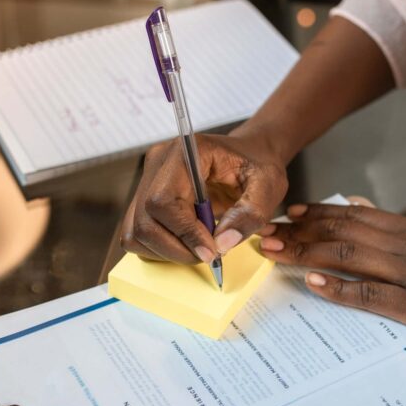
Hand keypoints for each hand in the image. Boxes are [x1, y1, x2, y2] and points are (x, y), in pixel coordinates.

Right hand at [120, 131, 287, 264]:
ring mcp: (148, 179)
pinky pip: (137, 233)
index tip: (211, 250)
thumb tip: (222, 244)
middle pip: (145, 219)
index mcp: (187, 152)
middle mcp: (159, 163)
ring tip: (200, 246)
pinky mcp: (145, 197)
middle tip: (210, 253)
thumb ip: (249, 214)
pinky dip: (159, 248)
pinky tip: (186, 242)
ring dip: (167, 251)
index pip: (164, 199)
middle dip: (177, 247)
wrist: (248, 155)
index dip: (184, 232)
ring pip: (137, 231)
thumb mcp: (268, 186)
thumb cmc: (257, 164)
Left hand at [258, 188, 405, 334]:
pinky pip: (371, 296)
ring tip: (274, 251)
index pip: (357, 215)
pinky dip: (339, 289)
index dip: (320, 212)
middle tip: (263, 231)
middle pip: (342, 232)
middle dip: (299, 232)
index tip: (291, 211)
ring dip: (306, 253)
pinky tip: (313, 284)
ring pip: (348, 257)